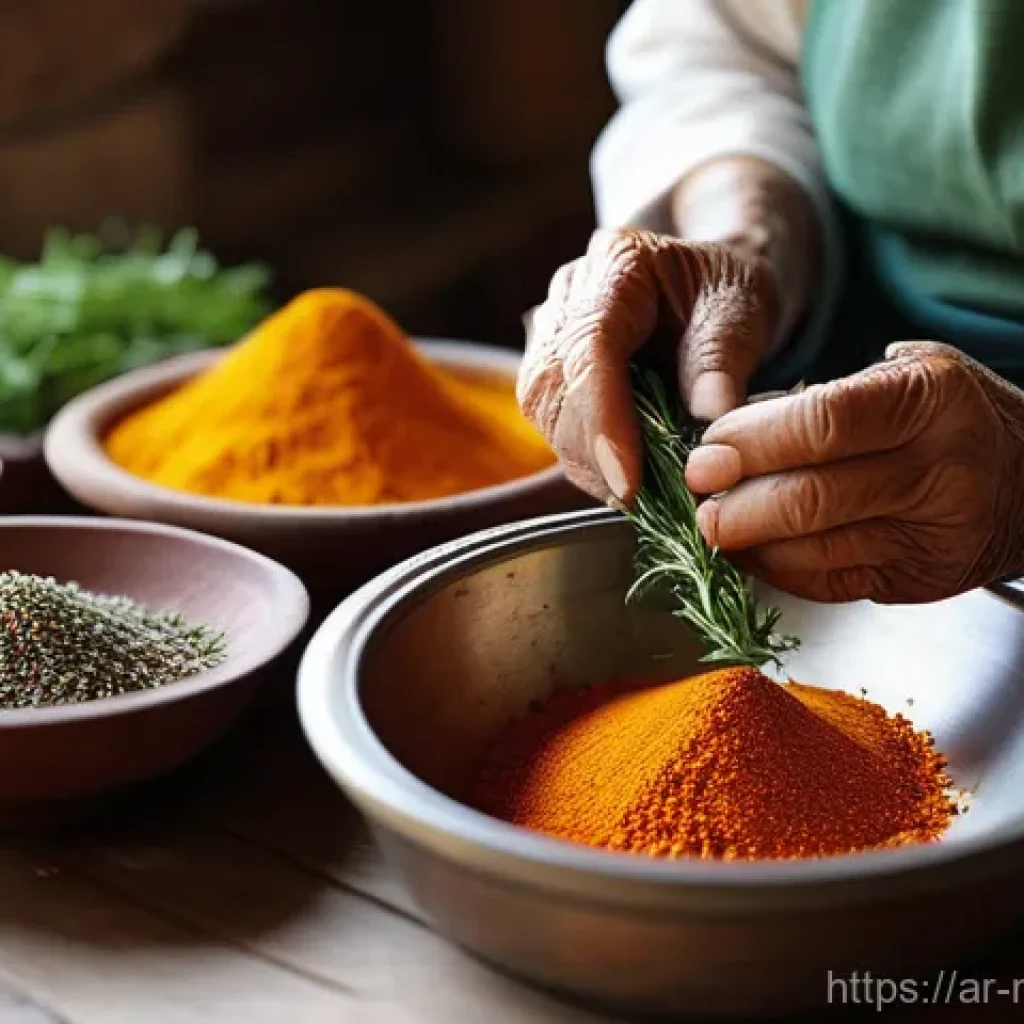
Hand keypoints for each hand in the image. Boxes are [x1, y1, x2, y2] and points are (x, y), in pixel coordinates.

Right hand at [519, 228, 776, 502]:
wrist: (705, 285)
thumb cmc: (724, 291)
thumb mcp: (744, 307)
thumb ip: (723, 357)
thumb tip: (709, 416)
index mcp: (618, 265)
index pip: (590, 348)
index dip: (603, 419)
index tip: (630, 481)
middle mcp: (568, 297)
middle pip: (554, 387)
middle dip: (594, 453)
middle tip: (646, 499)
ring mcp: (549, 335)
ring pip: (543, 413)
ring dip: (588, 463)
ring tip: (641, 492)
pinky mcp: (548, 373)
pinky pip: (552, 426)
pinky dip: (588, 461)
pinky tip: (625, 477)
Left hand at [686, 342, 1023, 602]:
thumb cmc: (949, 417)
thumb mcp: (902, 377)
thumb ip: (819, 400)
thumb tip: (723, 435)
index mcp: (929, 398)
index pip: (822, 423)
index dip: (750, 441)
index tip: (706, 452)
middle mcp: (938, 469)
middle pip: (810, 496)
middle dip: (735, 503)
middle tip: (697, 498)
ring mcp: (930, 534)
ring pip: (812, 549)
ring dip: (746, 542)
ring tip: (714, 523)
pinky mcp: (917, 581)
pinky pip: (826, 581)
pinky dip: (774, 568)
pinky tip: (750, 549)